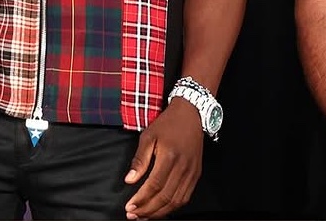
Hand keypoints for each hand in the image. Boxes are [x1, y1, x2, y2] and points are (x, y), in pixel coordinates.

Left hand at [123, 99, 203, 218]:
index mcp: (170, 156)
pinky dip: (172, 207)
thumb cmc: (167, 124)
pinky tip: (160, 209)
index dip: (141, 199)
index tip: (129, 207)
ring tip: (144, 216)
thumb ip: (139, 159)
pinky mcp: (196, 174)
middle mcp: (183, 167)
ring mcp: (192, 172)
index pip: (154, 185)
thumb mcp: (148, 136)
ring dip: (159, 212)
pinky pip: (185, 197)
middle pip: (165, 197)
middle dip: (147, 210)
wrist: (191, 114)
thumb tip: (129, 180)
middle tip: (133, 215)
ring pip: (176, 201)